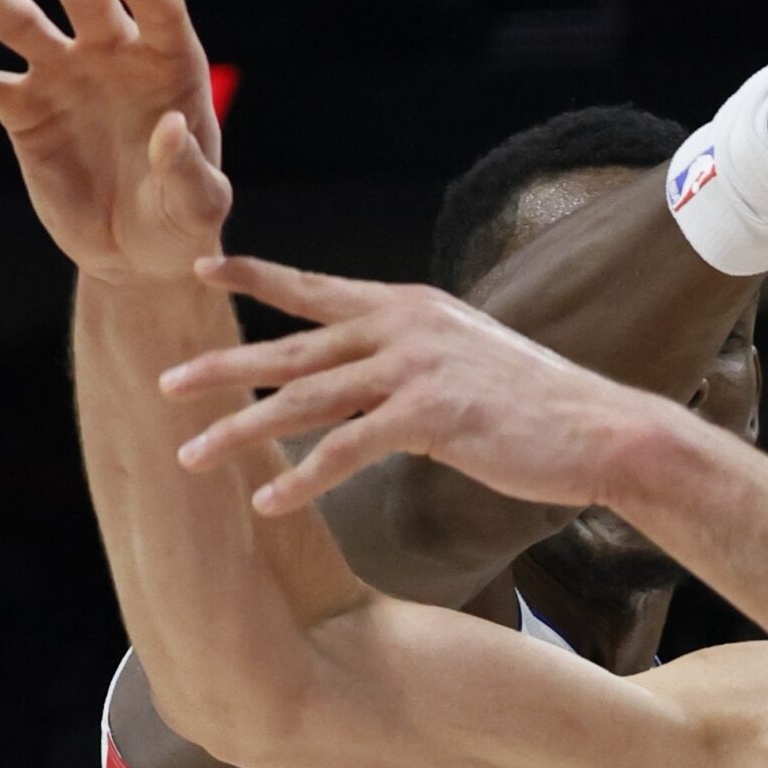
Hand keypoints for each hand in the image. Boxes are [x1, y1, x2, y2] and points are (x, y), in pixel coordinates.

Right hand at [0, 0, 223, 281]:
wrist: (136, 252)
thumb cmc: (181, 220)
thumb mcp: (199, 206)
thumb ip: (189, 172)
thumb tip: (168, 130)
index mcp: (169, 64)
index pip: (160, 12)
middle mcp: (113, 56)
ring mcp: (63, 77)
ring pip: (21, 24)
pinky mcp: (25, 112)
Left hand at [164, 256, 656, 514]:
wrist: (600, 430)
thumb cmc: (536, 408)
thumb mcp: (465, 361)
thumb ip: (411, 360)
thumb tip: (372, 382)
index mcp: (409, 307)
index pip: (317, 289)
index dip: (257, 276)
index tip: (202, 266)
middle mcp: (404, 326)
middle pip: (293, 349)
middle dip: (224, 366)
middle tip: (168, 383)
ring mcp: (416, 367)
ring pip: (305, 401)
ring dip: (242, 431)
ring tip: (193, 456)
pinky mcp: (431, 414)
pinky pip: (347, 449)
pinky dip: (303, 477)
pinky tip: (269, 501)